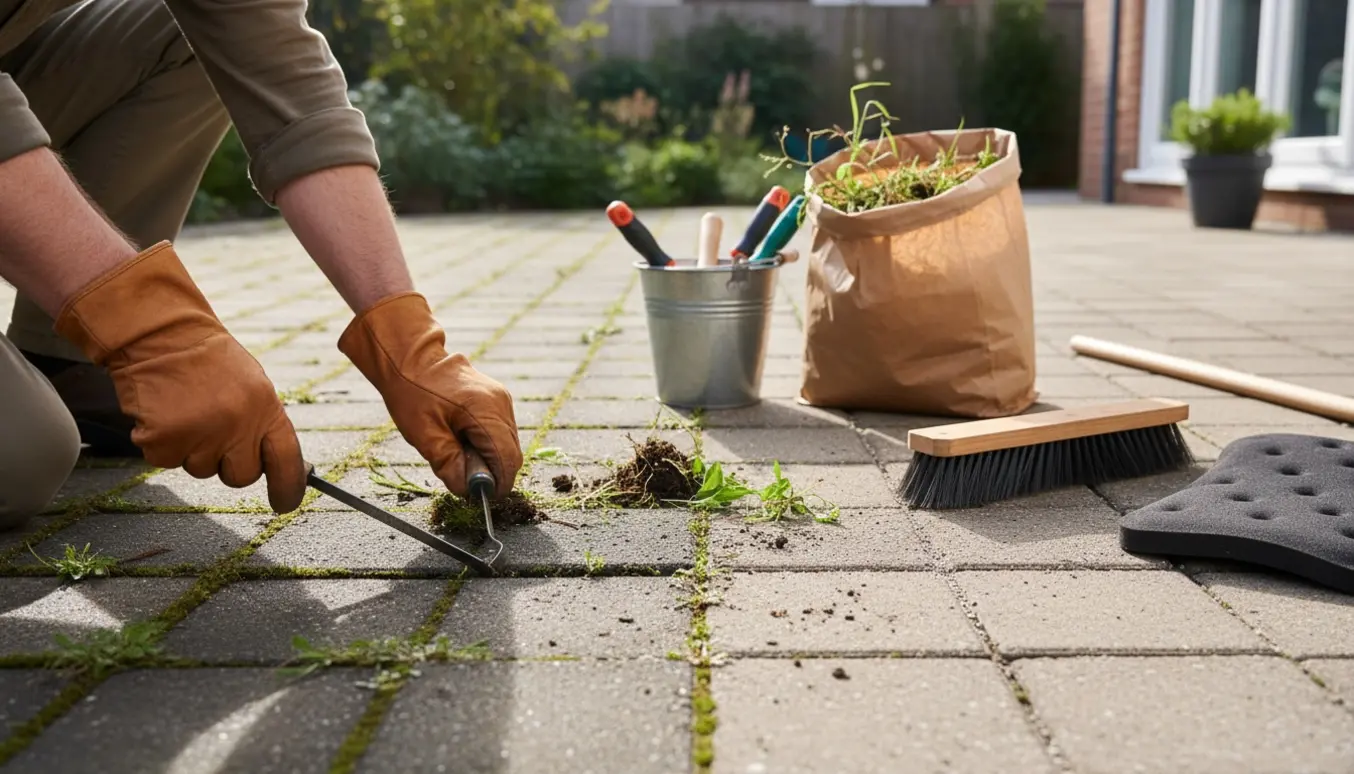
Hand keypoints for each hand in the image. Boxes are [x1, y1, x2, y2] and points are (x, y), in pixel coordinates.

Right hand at [54, 241, 306, 512]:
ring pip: (200, 469)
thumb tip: (277, 468)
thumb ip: (263, 425)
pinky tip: (164, 411)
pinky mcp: (164, 441)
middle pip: (240, 476)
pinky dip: (161, 442)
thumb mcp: (253, 388)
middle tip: (213, 428)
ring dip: (192, 448)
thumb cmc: (209, 361)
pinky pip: (166, 460)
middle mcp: (238, 426)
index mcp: (266, 409)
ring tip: (187, 409)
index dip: (288, 488)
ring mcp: (200, 435)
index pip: (287, 461)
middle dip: (228, 463)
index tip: (284, 503)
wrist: (160, 335)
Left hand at [338, 292, 522, 497]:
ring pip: (507, 444)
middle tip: (463, 478)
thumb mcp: (424, 436)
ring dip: (488, 458)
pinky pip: (501, 432)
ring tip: (457, 454)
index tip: (478, 497)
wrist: (409, 357)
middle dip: (492, 473)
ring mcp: (502, 400)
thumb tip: (469, 490)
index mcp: (486, 412)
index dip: (497, 484)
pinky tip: (462, 440)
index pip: (508, 460)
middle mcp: (501, 405)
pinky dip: (486, 444)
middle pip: (512, 454)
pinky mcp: (497, 399)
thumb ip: (450, 465)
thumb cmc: (412, 393)